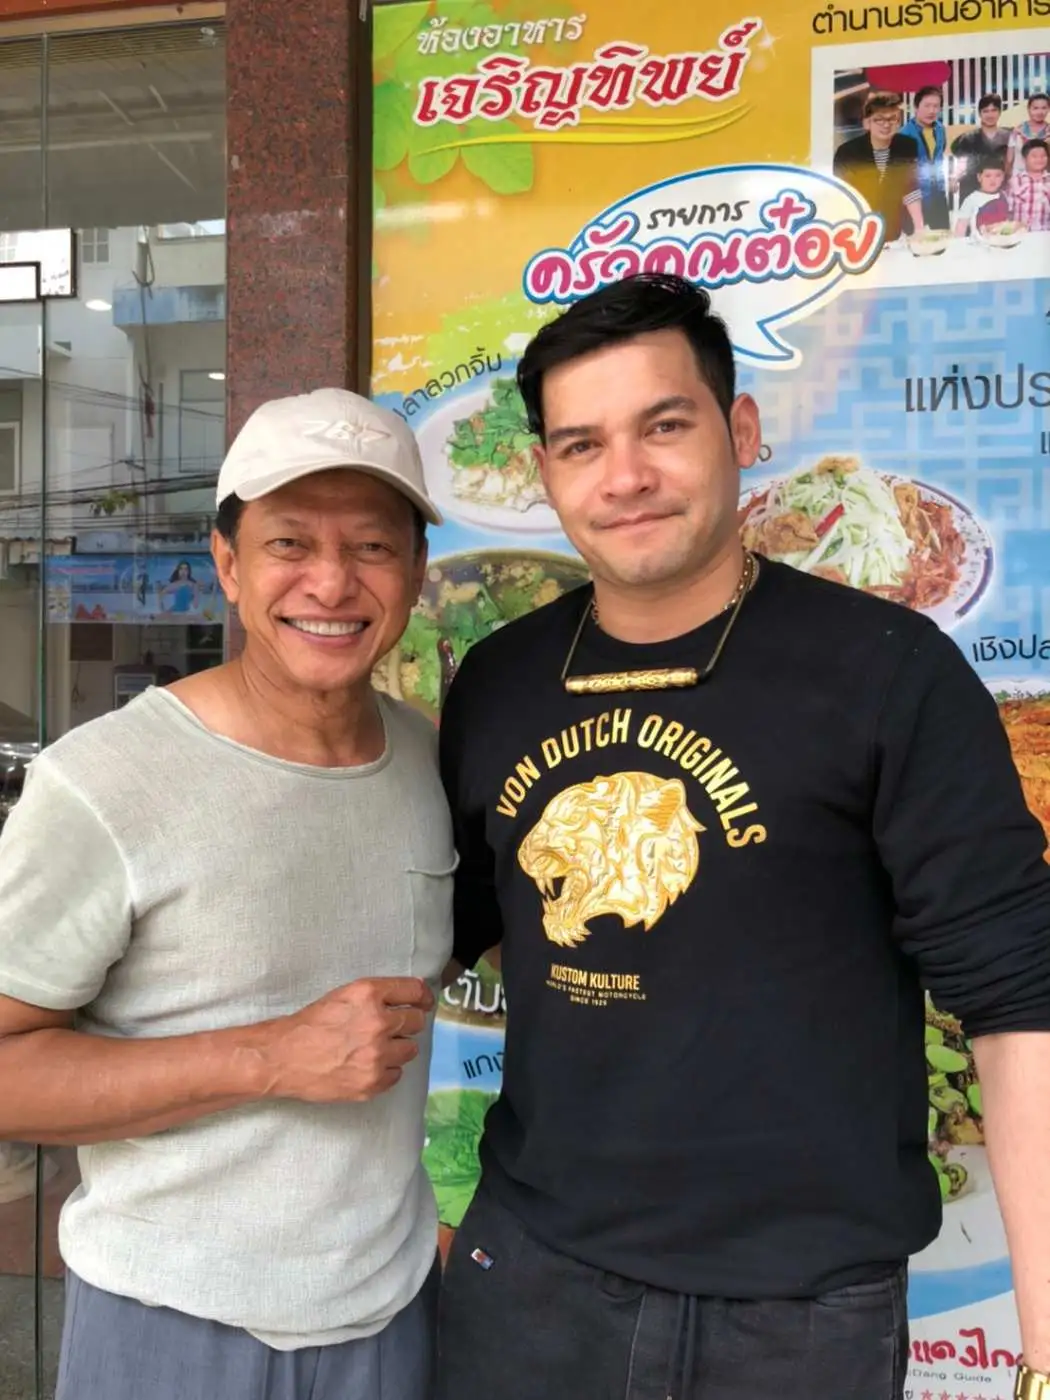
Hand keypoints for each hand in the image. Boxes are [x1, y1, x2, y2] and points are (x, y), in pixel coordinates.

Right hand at [260, 977, 434, 1103]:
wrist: (282, 1058)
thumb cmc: (310, 1025)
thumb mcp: (344, 996)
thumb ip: (377, 996)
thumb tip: (411, 1000)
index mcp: (369, 994)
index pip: (414, 991)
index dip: (423, 997)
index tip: (425, 1003)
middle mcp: (377, 1023)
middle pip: (417, 1021)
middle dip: (406, 1023)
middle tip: (389, 1028)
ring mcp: (376, 1055)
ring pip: (411, 1049)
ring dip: (397, 1048)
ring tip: (372, 1048)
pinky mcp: (373, 1083)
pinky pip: (397, 1074)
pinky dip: (386, 1070)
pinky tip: (365, 1065)